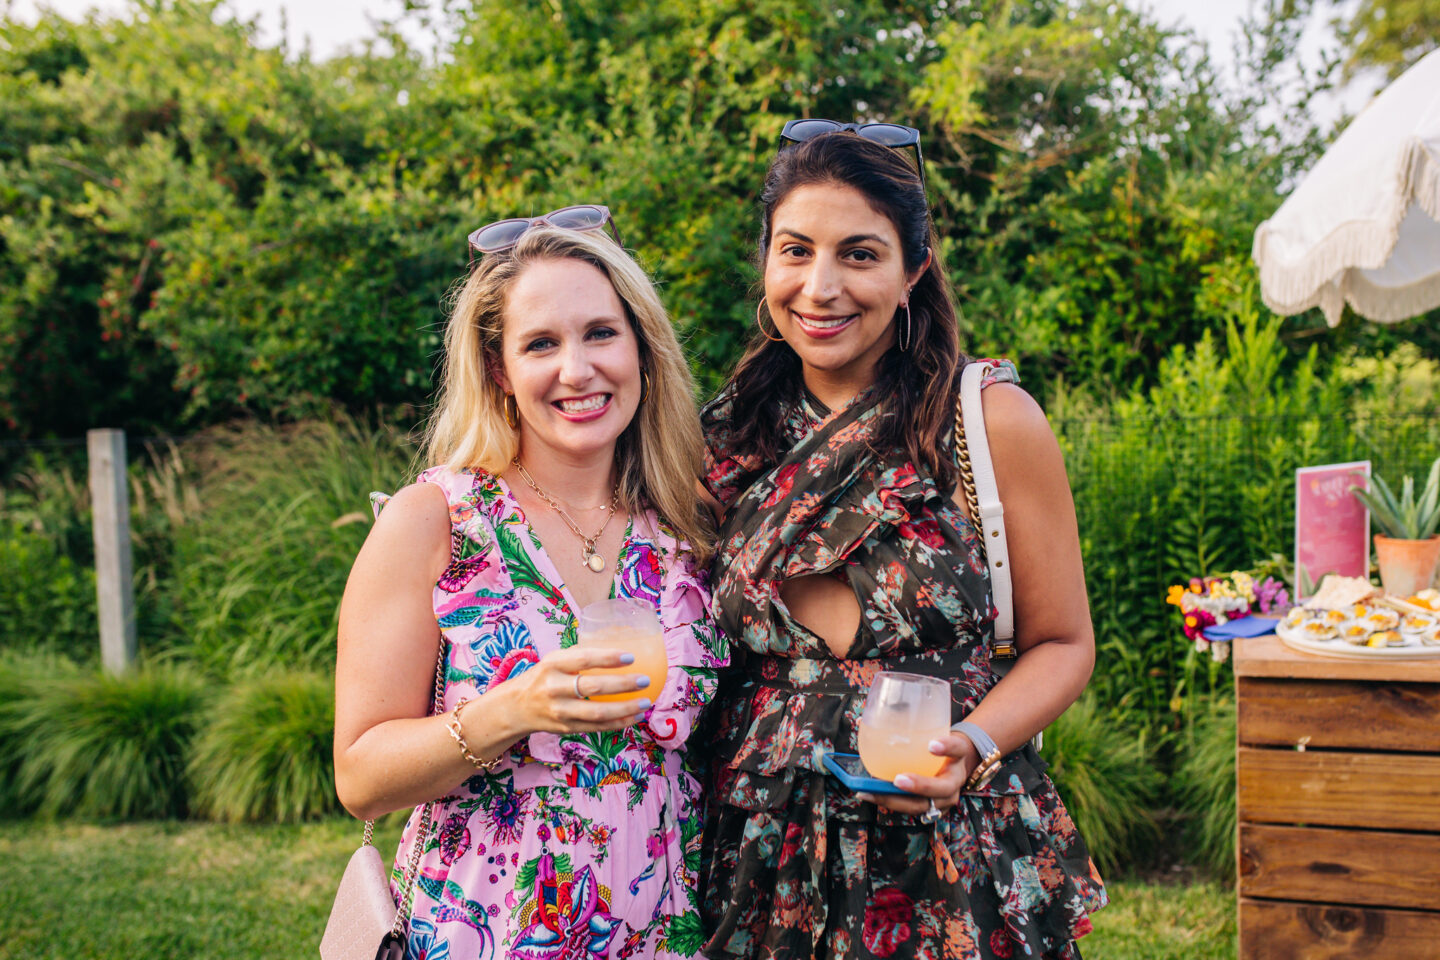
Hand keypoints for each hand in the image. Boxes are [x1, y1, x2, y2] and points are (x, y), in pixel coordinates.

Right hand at [502, 646, 652, 736]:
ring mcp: (560, 711)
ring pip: (597, 713)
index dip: (608, 658)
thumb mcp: (554, 660)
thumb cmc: (544, 677)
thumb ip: (580, 654)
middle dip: (623, 685)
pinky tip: (635, 717)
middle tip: (644, 680)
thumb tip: (618, 643)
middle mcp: (554, 688)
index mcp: (552, 665)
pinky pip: (597, 727)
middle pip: (593, 688)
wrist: (516, 707)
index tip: (631, 656)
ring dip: (625, 709)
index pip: (583, 659)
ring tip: (646, 702)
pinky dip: (619, 723)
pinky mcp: (566, 728)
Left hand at [860, 732, 980, 815]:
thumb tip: (862, 720)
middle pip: (942, 788)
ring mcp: (945, 799)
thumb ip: (907, 724)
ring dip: (896, 800)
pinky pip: (910, 810)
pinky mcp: (933, 810)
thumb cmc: (936, 744)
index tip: (932, 744)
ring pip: (923, 805)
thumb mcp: (932, 731)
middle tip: (898, 780)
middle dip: (920, 786)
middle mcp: (955, 779)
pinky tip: (870, 794)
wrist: (954, 763)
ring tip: (872, 792)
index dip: (947, 747)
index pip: (957, 748)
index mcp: (959, 754)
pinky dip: (889, 802)